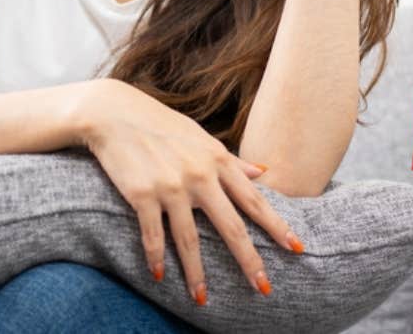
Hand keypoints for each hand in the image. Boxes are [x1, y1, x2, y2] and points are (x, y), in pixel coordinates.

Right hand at [73, 78, 304, 305]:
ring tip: (202, 299)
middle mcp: (200, 176)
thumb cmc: (161, 125)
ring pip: (190, 240)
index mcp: (218, 161)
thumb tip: (262, 171)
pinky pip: (153, 235)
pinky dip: (156, 258)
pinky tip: (159, 276)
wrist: (115, 113)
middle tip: (264, 288)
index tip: (296, 248)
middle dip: (250, 260)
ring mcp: (171, 187)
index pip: (254, 201)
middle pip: (231, 227)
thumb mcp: (201, 137)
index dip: (277, 226)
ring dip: (197, 274)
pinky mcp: (142, 195)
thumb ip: (231, 159)